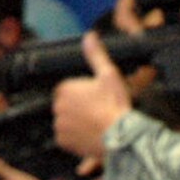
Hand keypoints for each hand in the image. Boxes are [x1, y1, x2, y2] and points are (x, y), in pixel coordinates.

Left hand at [52, 30, 133, 160]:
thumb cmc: (115, 105)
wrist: (121, 135)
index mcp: (65, 89)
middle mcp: (57, 107)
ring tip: (94, 124)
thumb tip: (89, 37)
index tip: (95, 98)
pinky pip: (66, 138)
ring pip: (66, 121)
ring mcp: (59, 126)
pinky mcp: (63, 142)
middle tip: (97, 112)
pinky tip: (89, 134)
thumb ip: (96, 55)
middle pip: (65, 105)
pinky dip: (75, 138)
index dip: (81, 93)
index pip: (66, 89)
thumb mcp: (108, 74)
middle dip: (77, 108)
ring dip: (75, 123)